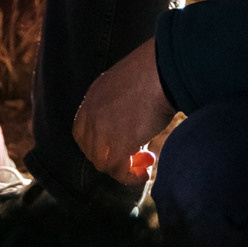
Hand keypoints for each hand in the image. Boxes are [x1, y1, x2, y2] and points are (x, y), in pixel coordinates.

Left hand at [72, 39, 175, 184]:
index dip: (98, 144)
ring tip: (145, 165)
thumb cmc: (157, 71)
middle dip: (112, 157)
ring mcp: (102, 129)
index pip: (83, 130)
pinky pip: (118, 171)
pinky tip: (146, 173)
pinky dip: (131, 177)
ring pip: (103, 163)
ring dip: (123, 169)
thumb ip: (122, 105)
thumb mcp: (129, 84)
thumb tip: (134, 126)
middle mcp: (92, 113)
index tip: (120, 146)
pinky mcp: (118, 143)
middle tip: (138, 156)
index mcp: (93, 96)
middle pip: (90, 149)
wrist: (164, 69)